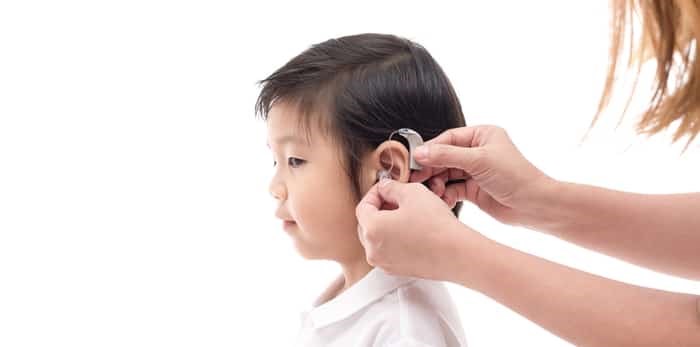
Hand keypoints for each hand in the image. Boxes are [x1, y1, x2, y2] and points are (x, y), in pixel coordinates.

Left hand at [355, 179, 475, 279]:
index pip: (362, 207)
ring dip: (385, 224)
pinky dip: (393, 239)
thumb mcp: (412, 192)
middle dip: (378, 209)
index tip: (386, 188)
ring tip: (405, 214)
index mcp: (372, 229)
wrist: (457, 254)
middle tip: (395, 200)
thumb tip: (384, 187)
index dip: (374, 194)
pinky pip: (387, 250)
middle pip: (366, 224)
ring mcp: (383, 263)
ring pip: (376, 238)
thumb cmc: (436, 223)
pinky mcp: (396, 270)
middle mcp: (372, 249)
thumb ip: (391, 187)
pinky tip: (411, 230)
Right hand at [410, 125, 555, 227]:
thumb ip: (446, 155)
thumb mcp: (478, 160)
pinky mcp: (473, 190)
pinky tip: (443, 201)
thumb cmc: (515, 177)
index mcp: (481, 135)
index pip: (447, 139)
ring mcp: (474, 171)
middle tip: (416, 180)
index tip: (414, 161)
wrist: (534, 205)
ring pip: (445, 175)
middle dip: (430, 169)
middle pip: (443, 157)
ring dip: (436, 184)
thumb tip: (419, 153)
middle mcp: (477, 151)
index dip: (430, 150)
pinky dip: (444, 195)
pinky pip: (451, 190)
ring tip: (433, 193)